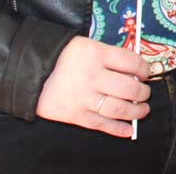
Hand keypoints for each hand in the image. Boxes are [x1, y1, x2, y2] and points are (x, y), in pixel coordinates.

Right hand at [34, 37, 149, 136]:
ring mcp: (83, 98)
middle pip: (129, 88)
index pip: (131, 62)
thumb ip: (109, 56)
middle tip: (144, 93)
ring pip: (119, 108)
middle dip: (143, 92)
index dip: (144, 69)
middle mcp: (92, 76)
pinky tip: (128, 129)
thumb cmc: (63, 57)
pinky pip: (101, 124)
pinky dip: (117, 129)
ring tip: (142, 110)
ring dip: (136, 111)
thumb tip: (134, 72)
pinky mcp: (75, 115)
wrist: (30, 71)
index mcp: (96, 54)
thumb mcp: (87, 46)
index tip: (146, 73)